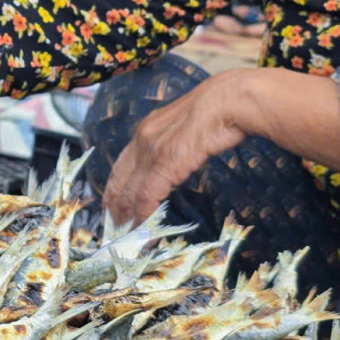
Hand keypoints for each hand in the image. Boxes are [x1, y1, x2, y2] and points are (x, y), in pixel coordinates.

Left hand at [103, 70, 255, 227]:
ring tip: (126, 238)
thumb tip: (175, 165)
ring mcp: (150, 152)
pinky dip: (143, 217)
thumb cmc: (215, 111)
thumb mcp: (184, 128)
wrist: (227, 102)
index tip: (112, 209)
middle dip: (114, 209)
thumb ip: (173, 146)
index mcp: (145, 131)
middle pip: (118, 182)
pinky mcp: (163, 164)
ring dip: (127, 218)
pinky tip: (144, 231)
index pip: (120, 167)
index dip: (114, 191)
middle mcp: (141, 141)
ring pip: (128, 192)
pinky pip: (146, 197)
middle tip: (113, 230)